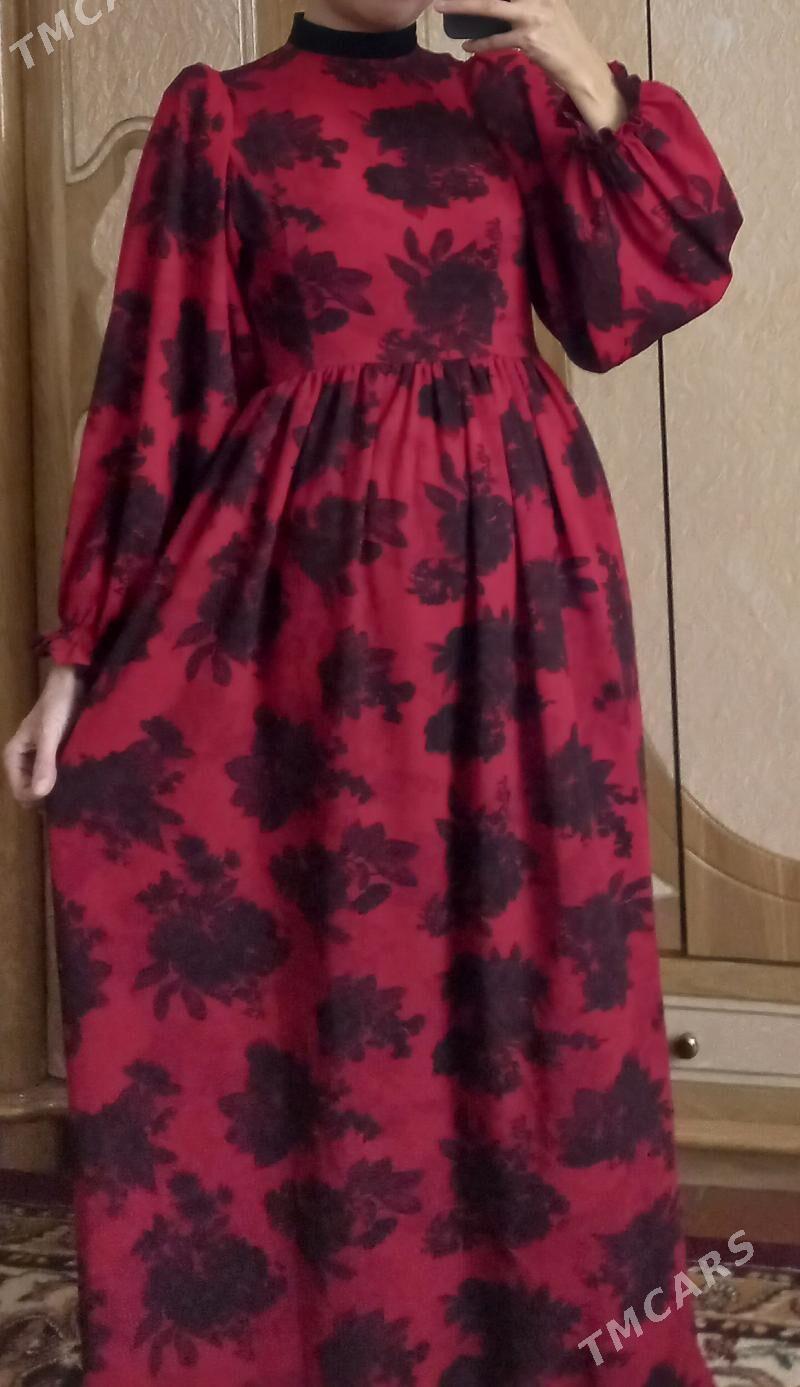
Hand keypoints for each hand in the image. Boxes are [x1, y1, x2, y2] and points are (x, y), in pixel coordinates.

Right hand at [4, 665, 83, 806]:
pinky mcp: (52, 754)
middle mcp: (22, 759)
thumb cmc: (57, 707)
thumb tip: (39, 794)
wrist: (71, 683)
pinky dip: (61, 781)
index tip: (58, 799)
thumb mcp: (50, 735)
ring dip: (54, 791)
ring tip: (74, 794)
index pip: (19, 791)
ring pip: (41, 784)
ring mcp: (37, 757)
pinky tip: (77, 784)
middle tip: (69, 801)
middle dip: (44, 797)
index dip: (35, 798)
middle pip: (29, 790)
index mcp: (13, 755)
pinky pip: (53, 774)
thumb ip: (44, 762)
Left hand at [433, 0, 605, 89]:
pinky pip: (497, 40)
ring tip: (442, 7)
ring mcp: (533, 17)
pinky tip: (467, 45)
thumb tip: (504, 5)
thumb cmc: (564, 40)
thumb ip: (530, 4)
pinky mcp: (529, 40)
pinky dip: (480, 43)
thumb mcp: (551, 11)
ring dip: (463, 7)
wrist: (581, 66)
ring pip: (490, 7)